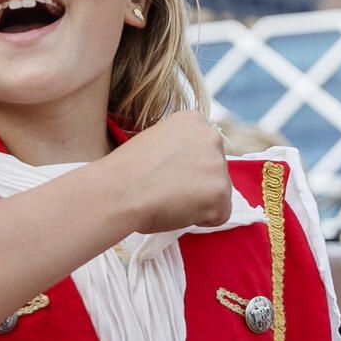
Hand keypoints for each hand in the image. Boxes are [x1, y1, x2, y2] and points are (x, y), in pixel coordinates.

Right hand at [108, 108, 234, 234]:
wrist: (118, 191)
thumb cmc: (126, 172)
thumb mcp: (155, 142)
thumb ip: (179, 150)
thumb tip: (188, 170)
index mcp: (193, 121)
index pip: (203, 151)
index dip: (185, 168)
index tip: (166, 174)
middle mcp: (211, 137)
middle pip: (214, 171)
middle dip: (196, 185)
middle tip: (168, 190)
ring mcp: (218, 165)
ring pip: (218, 193)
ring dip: (199, 202)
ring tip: (169, 199)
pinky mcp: (221, 192)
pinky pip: (220, 215)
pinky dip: (202, 220)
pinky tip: (178, 210)